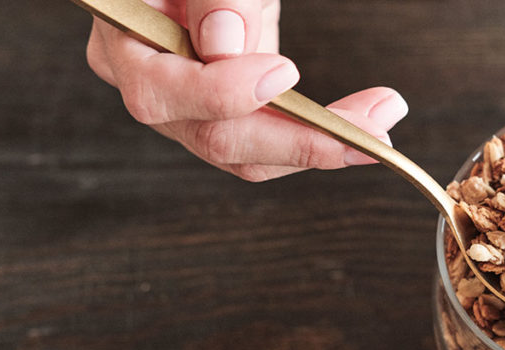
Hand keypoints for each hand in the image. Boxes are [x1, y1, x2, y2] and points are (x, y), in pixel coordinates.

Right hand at [85, 0, 407, 180]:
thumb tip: (224, 42)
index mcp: (125, 38)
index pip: (161, 90)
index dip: (225, 93)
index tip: (286, 73)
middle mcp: (146, 84)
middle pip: (213, 138)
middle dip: (299, 138)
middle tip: (372, 126)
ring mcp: (183, 107)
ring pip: (244, 156)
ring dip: (318, 147)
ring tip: (380, 123)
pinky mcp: (219, 115)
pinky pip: (262, 145)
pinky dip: (310, 140)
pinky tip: (357, 127)